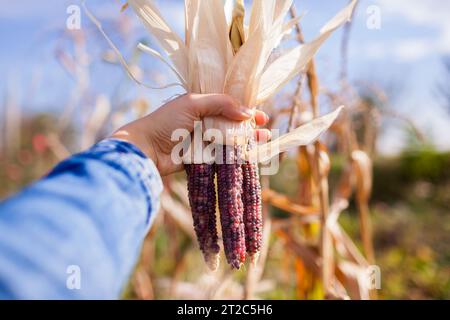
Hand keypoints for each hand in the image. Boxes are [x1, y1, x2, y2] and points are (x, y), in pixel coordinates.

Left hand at [112, 94, 269, 175]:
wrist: (146, 149)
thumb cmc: (166, 121)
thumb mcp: (193, 104)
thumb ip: (221, 104)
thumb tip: (247, 113)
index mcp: (201, 105)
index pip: (229, 105)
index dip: (245, 109)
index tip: (260, 116)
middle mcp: (204, 122)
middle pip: (232, 124)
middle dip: (250, 128)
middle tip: (265, 131)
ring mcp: (203, 141)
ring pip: (230, 141)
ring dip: (246, 142)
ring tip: (262, 142)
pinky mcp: (202, 159)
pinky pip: (222, 157)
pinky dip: (235, 157)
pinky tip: (248, 156)